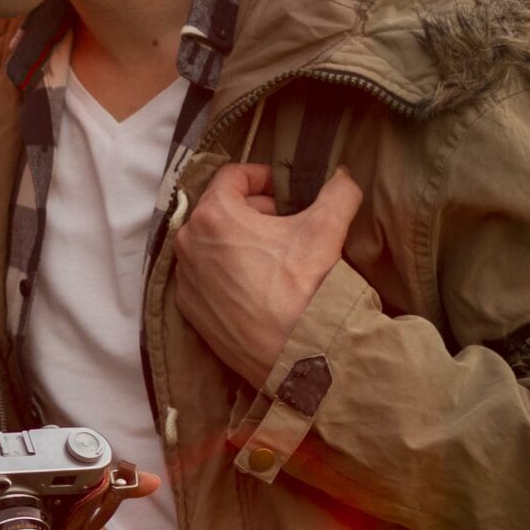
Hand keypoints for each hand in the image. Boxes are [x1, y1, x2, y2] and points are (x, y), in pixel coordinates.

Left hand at [172, 164, 362, 385]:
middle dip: (253, 211)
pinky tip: (257, 285)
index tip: (282, 190)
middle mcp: (189, 244)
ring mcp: (186, 279)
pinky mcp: (189, 309)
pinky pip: (205, 277)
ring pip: (211, 244)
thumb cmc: (305, 287)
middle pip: (219, 210)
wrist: (296, 354)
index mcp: (213, 215)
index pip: (231, 177)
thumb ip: (337, 192)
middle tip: (285, 224)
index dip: (261, 177)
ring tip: (273, 256)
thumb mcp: (326, 230)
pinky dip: (227, 273)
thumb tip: (343, 175)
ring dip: (239, 242)